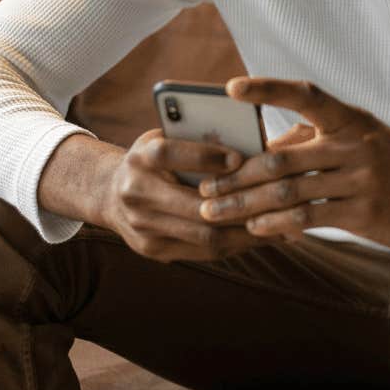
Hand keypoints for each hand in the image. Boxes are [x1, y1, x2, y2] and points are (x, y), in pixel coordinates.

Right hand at [99, 127, 260, 263]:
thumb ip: (197, 138)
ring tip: (280, 223)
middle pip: (193, 206)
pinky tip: (261, 235)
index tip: (239, 157)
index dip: (204, 156)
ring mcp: (142, 227)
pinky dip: (236, 243)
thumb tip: (251, 139)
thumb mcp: (166, 137)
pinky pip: (203, 252)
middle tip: (276, 198)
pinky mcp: (153, 250)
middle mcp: (136, 194)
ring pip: (203, 235)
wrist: (110, 194)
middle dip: (239, 204)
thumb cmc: (154, 158)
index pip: (167, 154)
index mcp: (139, 158)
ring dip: (246, 231)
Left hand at [197, 78, 389, 248]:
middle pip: (281, 159)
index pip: (305, 95)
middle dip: (236, 176)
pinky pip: (309, 217)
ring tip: (216, 212)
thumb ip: (315, 140)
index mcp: (350, 119)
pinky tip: (256, 227)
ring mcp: (360, 179)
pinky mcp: (363, 213)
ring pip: (289, 192)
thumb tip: (263, 151)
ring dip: (245, 204)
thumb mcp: (361, 140)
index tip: (232, 88)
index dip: (268, 89)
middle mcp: (354, 144)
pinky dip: (277, 222)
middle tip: (204, 189)